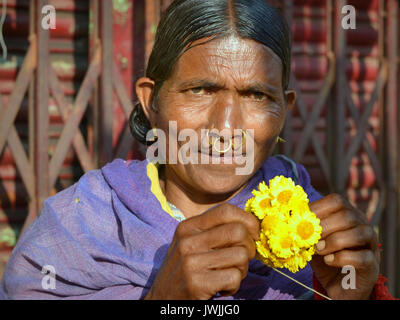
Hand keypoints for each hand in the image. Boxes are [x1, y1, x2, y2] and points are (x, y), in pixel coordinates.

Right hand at [145, 203, 259, 299]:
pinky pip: (234, 277)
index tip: (253, 235)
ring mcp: (191, 262)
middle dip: (249, 247)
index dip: (248, 221)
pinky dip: (234, 286)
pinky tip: (222, 288)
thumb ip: (215, 231)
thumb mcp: (191, 243)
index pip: (226, 211)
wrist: (162, 299)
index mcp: (188, 226)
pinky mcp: (196, 283)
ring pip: (241, 255)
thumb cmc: (185, 270)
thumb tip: (253, 225)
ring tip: (229, 275)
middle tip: (242, 260)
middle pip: (238, 231)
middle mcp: (188, 241)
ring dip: (242, 270)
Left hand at [309, 194, 379, 299]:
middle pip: (348, 215)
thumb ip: (305, 229)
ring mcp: (371, 245)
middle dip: (325, 226)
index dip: (318, 208)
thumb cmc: (325, 257)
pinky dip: (343, 258)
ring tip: (319, 250)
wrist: (338, 285)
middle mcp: (362, 225)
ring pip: (361, 233)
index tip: (303, 221)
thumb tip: (289, 219)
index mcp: (346, 214)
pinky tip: (329, 261)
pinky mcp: (372, 265)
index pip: (337, 201)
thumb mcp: (312, 240)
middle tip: (311, 239)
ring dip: (335, 241)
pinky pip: (364, 257)